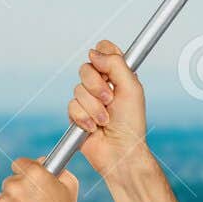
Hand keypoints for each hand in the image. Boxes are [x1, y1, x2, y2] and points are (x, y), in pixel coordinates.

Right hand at [68, 39, 151, 180]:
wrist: (120, 151)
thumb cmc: (131, 122)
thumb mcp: (131, 87)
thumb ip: (115, 64)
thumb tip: (94, 52)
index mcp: (117, 75)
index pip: (103, 51)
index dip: (102, 55)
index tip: (107, 68)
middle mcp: (102, 84)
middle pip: (86, 68)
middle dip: (97, 86)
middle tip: (109, 99)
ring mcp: (88, 99)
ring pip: (78, 89)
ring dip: (93, 107)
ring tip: (105, 120)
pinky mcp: (77, 114)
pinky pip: (71, 106)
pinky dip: (84, 118)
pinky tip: (93, 128)